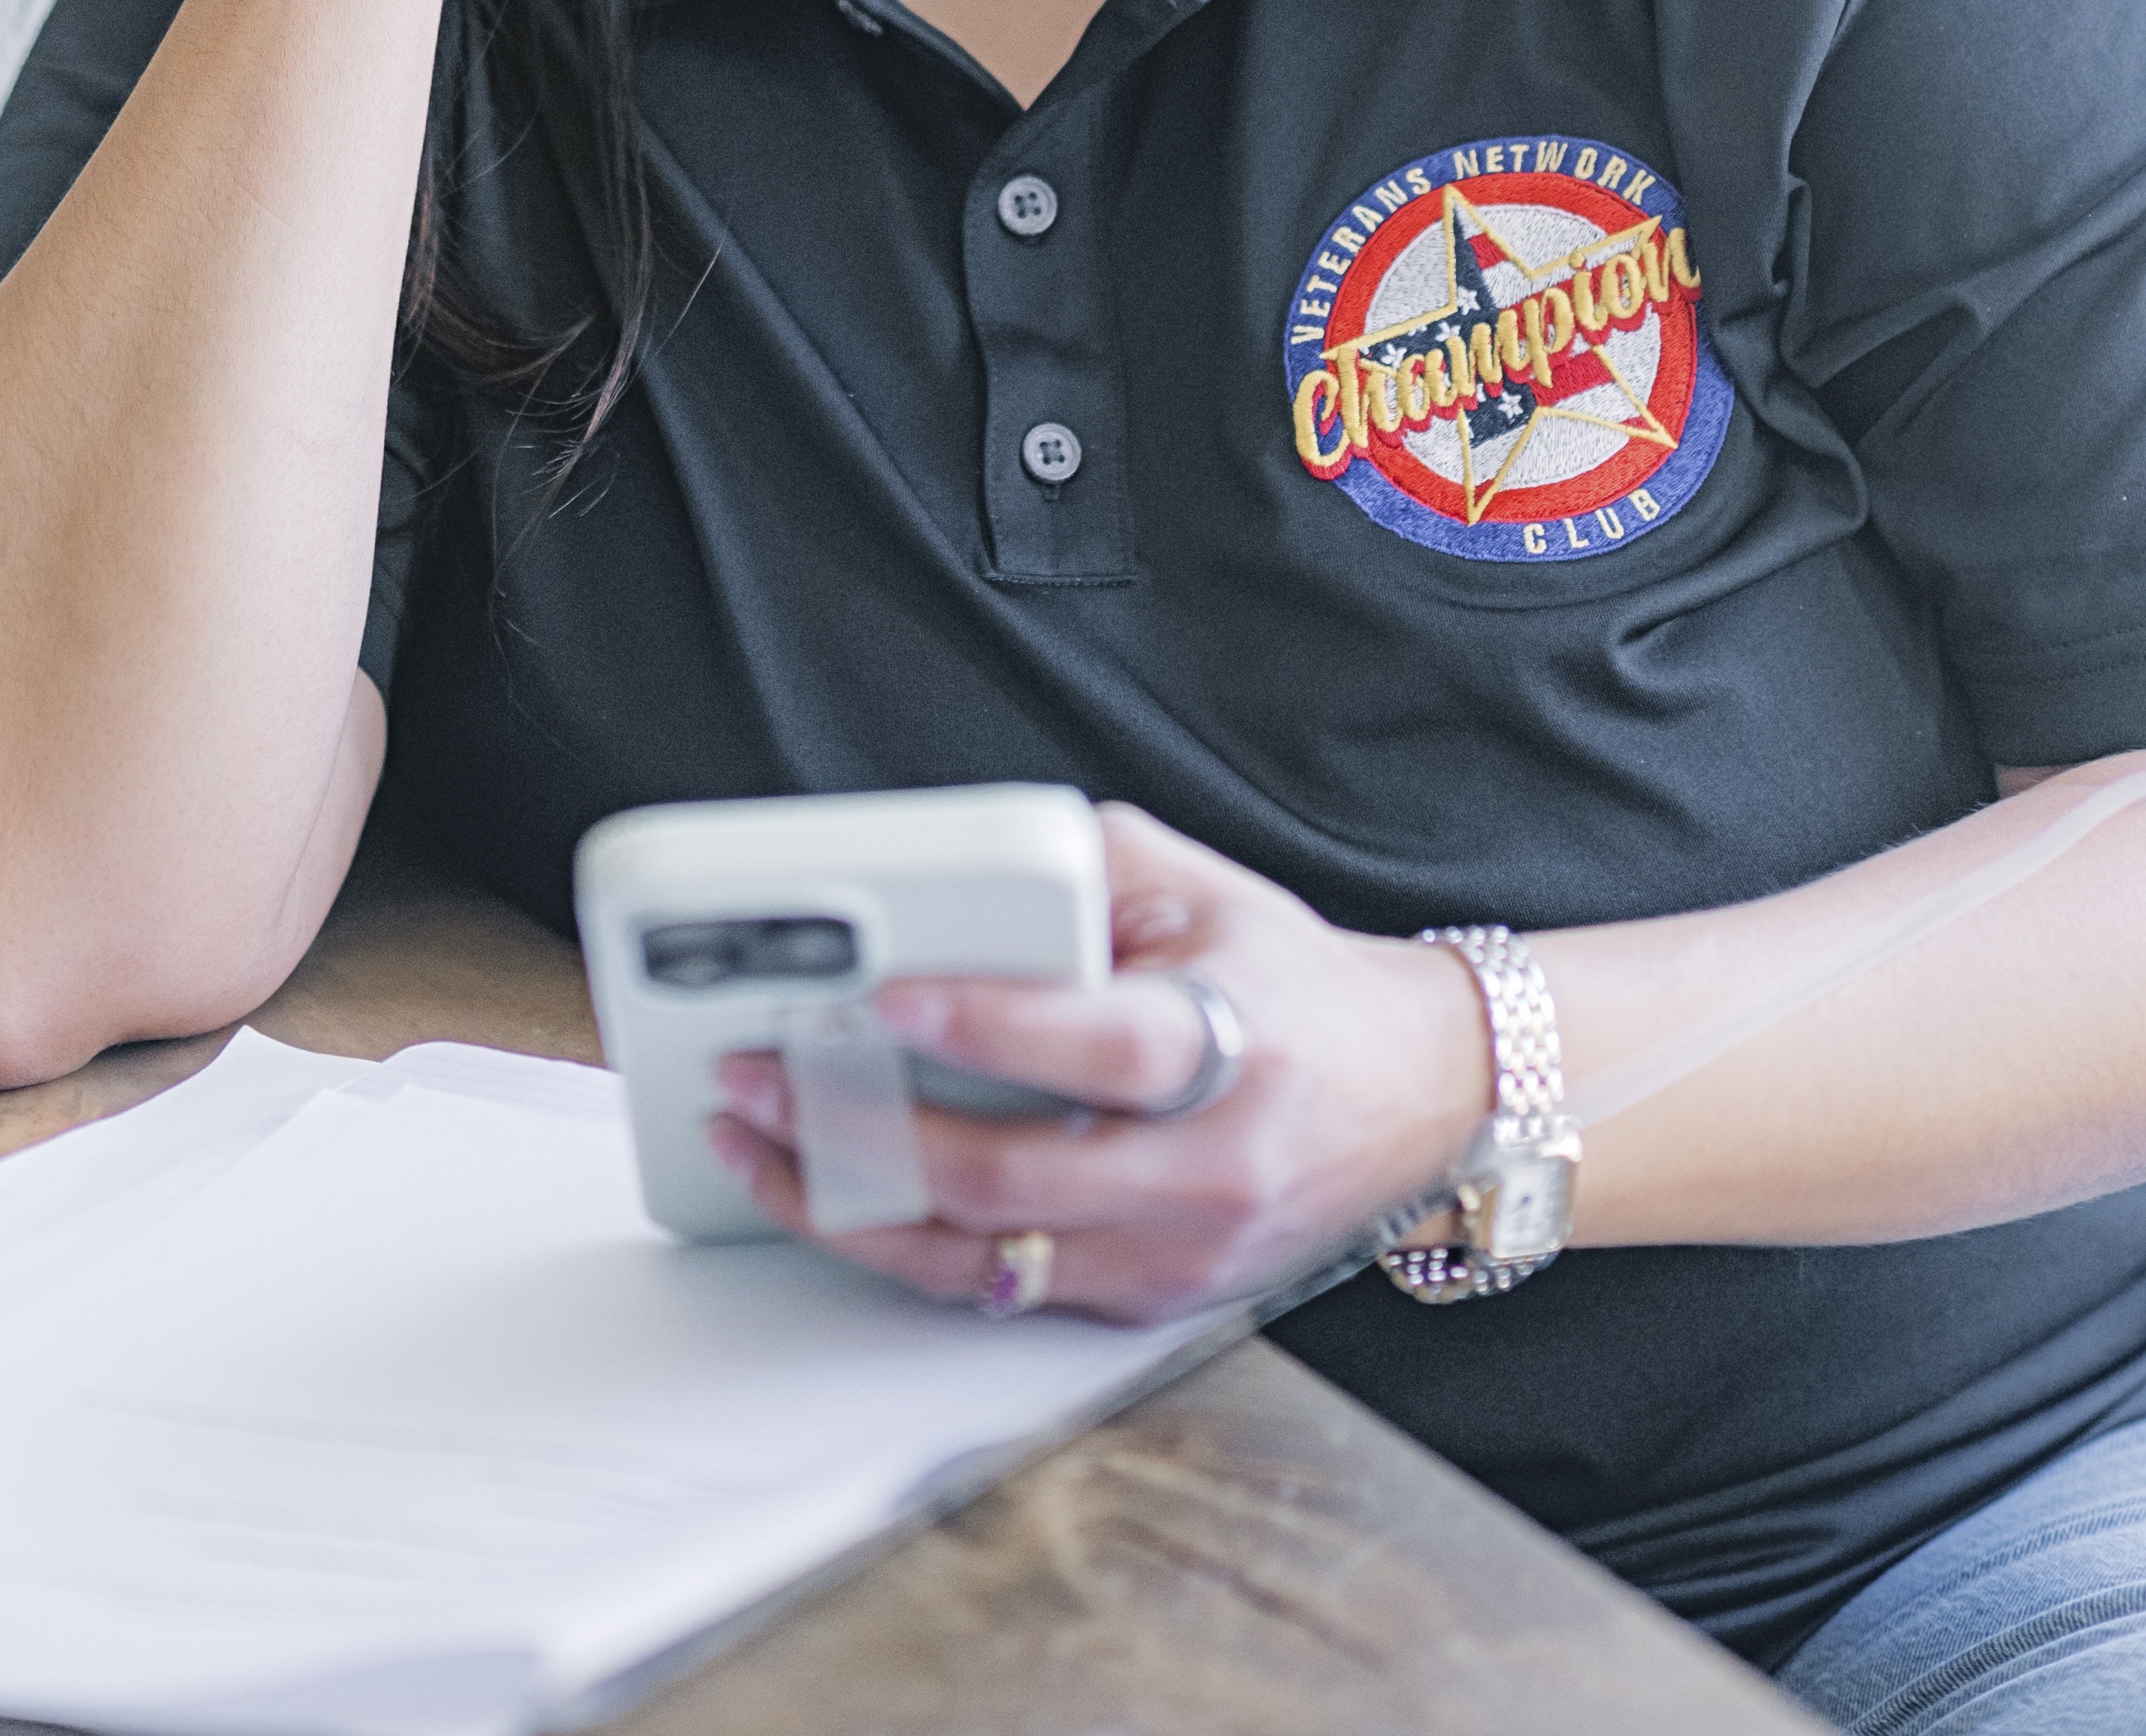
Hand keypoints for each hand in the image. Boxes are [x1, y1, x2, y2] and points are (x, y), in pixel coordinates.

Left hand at [708, 806, 1490, 1321]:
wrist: (1414, 1096)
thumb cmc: (1292, 983)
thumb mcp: (1203, 888)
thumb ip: (1080, 870)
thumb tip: (950, 873)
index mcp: (1230, 1047)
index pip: (1094, 1049)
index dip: (982, 1027)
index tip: (882, 995)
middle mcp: (1206, 1169)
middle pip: (1008, 1177)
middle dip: (859, 1128)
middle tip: (754, 1072)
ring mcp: (1174, 1252)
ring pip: (983, 1257)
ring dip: (848, 1206)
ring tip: (755, 1144)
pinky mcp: (1148, 1299)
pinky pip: (1003, 1288)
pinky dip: (905, 1243)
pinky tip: (829, 1191)